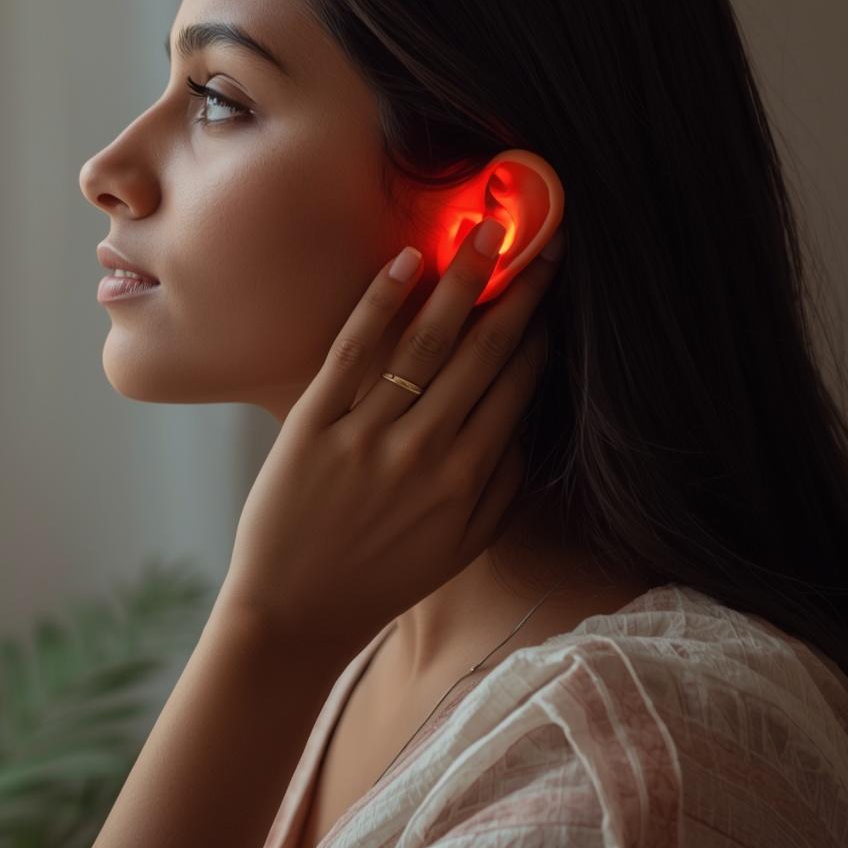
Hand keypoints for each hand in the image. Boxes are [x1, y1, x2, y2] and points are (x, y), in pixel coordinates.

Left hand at [219, 217, 565, 661]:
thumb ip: (504, 488)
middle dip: (518, 292)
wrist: (294, 614)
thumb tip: (533, 423)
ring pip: (426, 342)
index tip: (553, 290)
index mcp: (467, 481)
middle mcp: (425, 452)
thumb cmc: (380, 580)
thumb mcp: (461, 549)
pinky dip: (381, 301)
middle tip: (541, 243)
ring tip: (486, 232)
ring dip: (461, 280)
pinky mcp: (313, 424)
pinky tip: (408, 261)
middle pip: (483, 353)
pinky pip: (353, 350)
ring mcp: (367, 435)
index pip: (517, 386)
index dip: (540, 331)